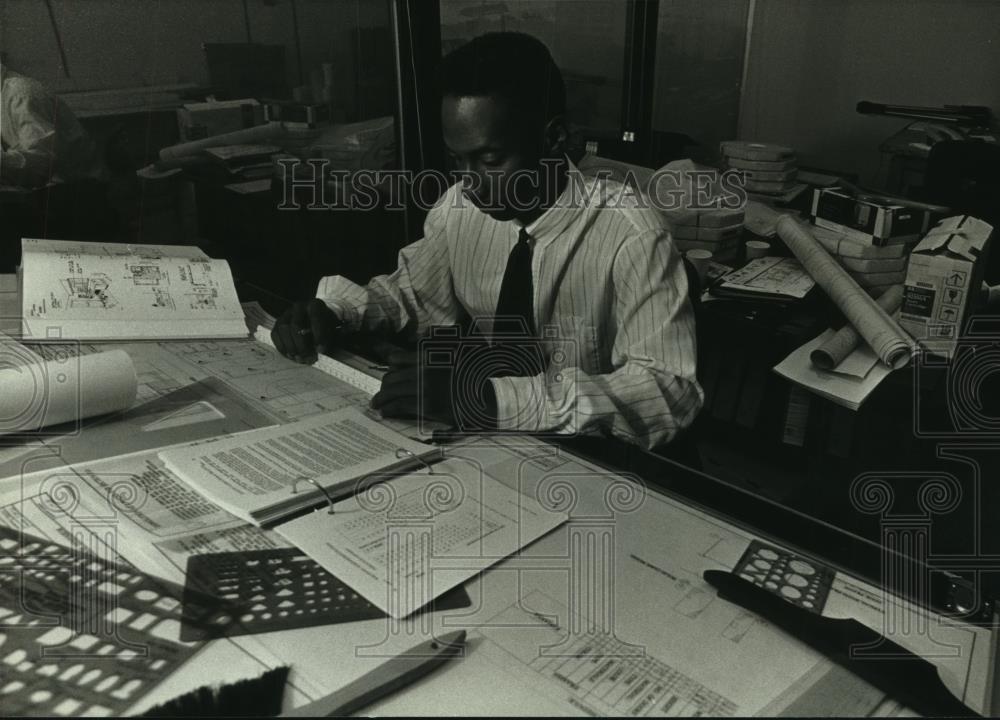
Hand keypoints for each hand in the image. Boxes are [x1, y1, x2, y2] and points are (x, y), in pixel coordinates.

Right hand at [271, 299, 341, 362]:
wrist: (316, 319)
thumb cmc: (325, 325)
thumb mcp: (331, 328)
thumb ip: (327, 337)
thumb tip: (319, 350)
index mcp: (315, 305)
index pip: (315, 317)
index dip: (318, 335)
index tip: (321, 350)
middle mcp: (299, 306)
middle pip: (295, 325)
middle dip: (302, 345)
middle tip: (308, 358)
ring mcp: (286, 313)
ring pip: (283, 329)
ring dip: (291, 347)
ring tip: (299, 358)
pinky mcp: (278, 322)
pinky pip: (275, 334)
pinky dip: (282, 347)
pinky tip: (290, 355)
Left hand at [370, 348, 497, 429]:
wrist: (487, 394)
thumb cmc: (474, 375)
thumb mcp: (457, 353)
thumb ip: (439, 346)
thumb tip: (424, 341)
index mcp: (429, 357)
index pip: (398, 359)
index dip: (389, 367)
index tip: (387, 372)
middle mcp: (423, 371)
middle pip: (392, 377)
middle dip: (383, 387)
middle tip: (380, 394)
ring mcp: (424, 388)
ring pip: (392, 392)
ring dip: (382, 399)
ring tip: (377, 405)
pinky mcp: (427, 406)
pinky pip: (401, 406)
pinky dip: (390, 409)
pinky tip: (386, 412)